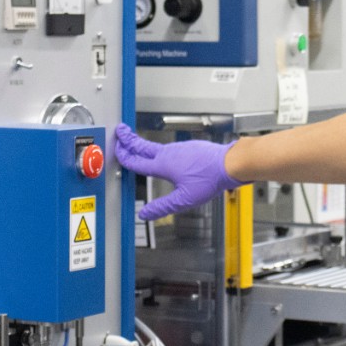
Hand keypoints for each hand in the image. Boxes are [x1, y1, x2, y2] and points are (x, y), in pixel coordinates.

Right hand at [113, 123, 246, 219]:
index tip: (116, 150)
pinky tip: (163, 154)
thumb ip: (162, 207)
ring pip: (156, 146)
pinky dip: (159, 148)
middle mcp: (169, 153)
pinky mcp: (189, 148)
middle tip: (120, 131)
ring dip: (143, 144)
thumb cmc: (209, 179)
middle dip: (129, 139)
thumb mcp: (184, 199)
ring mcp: (180, 148)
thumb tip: (144, 214)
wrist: (229, 163)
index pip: (138, 162)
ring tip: (136, 143)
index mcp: (164, 165)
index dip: (125, 156)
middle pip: (143, 146)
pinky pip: (169, 147)